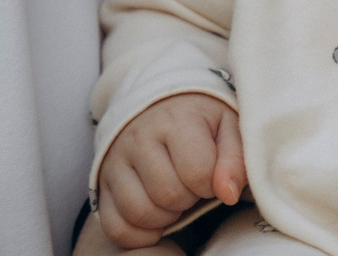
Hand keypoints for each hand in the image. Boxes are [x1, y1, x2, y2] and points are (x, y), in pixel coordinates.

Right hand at [94, 92, 245, 248]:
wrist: (159, 104)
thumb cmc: (199, 119)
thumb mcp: (228, 127)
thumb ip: (235, 159)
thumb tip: (228, 194)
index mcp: (175, 119)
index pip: (197, 172)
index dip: (210, 183)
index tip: (209, 175)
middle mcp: (139, 137)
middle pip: (168, 195)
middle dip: (188, 199)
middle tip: (190, 185)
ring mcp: (115, 160)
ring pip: (139, 212)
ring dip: (164, 217)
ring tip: (173, 198)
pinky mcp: (102, 182)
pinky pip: (115, 226)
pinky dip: (138, 234)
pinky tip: (155, 218)